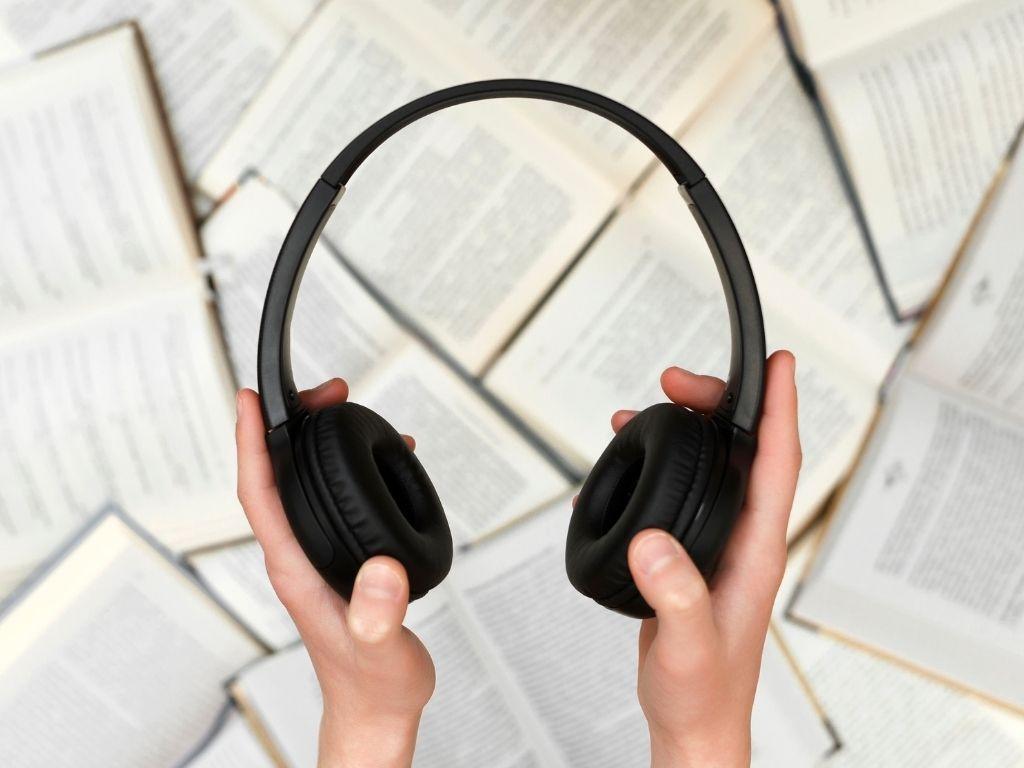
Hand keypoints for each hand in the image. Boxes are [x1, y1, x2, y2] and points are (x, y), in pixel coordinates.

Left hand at [235, 379, 432, 767]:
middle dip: (289, 425)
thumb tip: (381, 571)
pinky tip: (373, 461)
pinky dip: (342, 468)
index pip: (259, 494)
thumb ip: (380, 615)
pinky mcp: (334, 559)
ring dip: (313, 441)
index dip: (249, 443)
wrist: (376, 708)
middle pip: (274, 476)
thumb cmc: (373, 684)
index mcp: (295, 569)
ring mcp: (313, 557)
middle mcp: (297, 557)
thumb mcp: (381, 649)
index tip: (250, 401)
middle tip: (327, 393)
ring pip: (298, 484)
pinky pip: (326, 499)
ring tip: (342, 409)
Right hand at [614, 352, 800, 767]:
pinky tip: (623, 471)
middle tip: (676, 382)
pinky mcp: (690, 556)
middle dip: (715, 407)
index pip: (778, 464)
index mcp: (756, 551)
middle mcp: (742, 540)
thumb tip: (653, 539)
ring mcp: (717, 546)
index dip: (782, 408)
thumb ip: (676, 594)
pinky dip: (653, 471)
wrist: (692, 721)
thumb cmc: (703, 692)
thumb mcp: (690, 644)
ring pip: (709, 469)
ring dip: (682, 434)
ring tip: (641, 413)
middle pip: (742, 452)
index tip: (779, 364)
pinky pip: (679, 495)